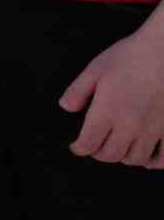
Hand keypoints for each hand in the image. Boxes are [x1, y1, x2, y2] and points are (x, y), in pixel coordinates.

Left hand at [60, 26, 163, 166]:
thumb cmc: (130, 57)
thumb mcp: (96, 69)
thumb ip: (78, 90)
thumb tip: (66, 107)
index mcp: (108, 110)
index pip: (90, 143)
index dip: (79, 148)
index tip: (76, 146)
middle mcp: (131, 125)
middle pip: (111, 155)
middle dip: (98, 153)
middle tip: (95, 146)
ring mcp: (154, 130)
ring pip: (136, 159)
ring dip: (124, 156)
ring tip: (117, 146)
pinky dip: (153, 162)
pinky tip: (147, 156)